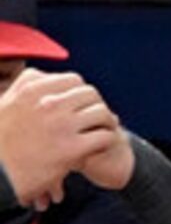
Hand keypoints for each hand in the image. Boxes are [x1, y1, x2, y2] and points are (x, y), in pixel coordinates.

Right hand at [0, 67, 120, 210]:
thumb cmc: (0, 141)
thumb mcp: (3, 105)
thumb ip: (24, 87)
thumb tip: (43, 75)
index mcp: (31, 89)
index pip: (73, 80)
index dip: (81, 92)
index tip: (82, 104)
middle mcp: (47, 103)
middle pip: (90, 94)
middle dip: (96, 105)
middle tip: (96, 118)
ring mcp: (61, 125)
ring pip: (102, 113)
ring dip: (106, 121)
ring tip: (103, 130)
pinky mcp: (72, 148)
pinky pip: (105, 136)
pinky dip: (107, 140)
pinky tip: (100, 146)